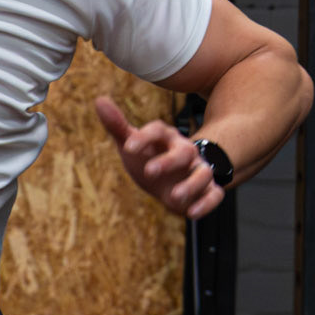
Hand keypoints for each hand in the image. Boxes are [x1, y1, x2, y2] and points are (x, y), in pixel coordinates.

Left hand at [94, 97, 226, 220]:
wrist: (170, 180)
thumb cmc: (148, 158)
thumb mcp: (130, 143)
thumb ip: (116, 125)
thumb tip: (100, 101)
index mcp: (165, 137)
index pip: (158, 131)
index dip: (144, 137)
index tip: (128, 148)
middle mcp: (185, 151)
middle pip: (183, 151)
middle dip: (168, 161)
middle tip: (150, 172)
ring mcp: (198, 170)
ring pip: (202, 173)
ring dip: (190, 185)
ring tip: (174, 196)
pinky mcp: (208, 189)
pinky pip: (214, 195)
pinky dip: (206, 204)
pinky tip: (192, 213)